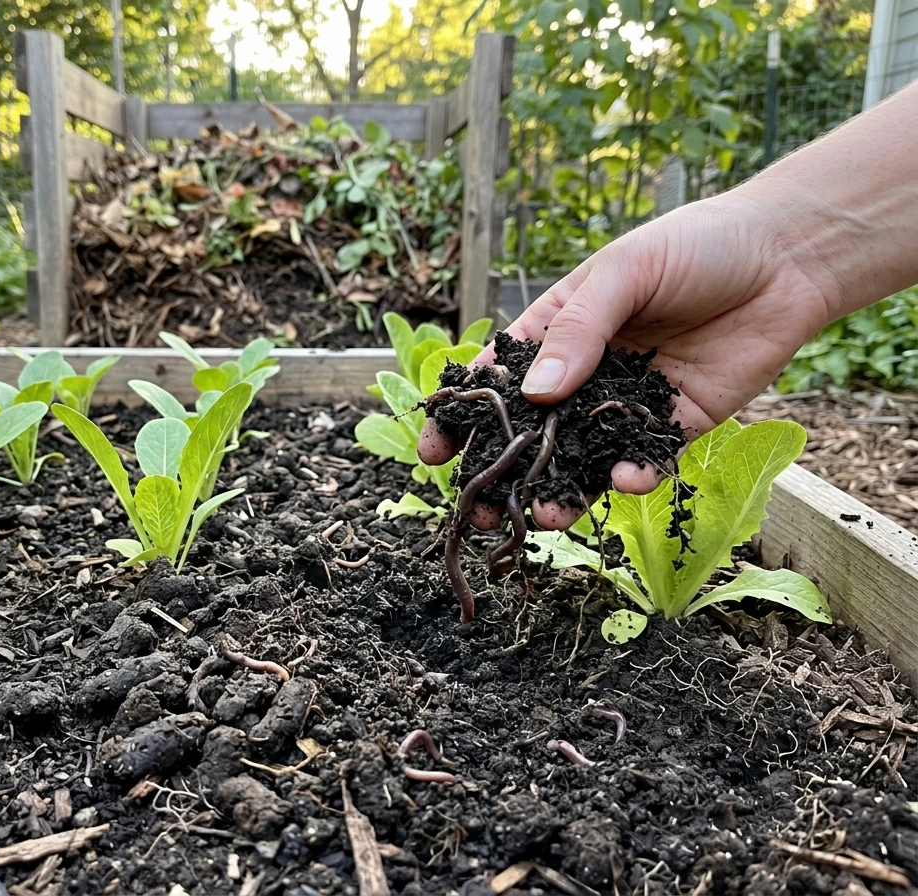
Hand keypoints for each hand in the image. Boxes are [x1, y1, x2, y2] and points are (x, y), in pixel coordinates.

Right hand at [419, 190, 841, 530]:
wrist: (786, 257)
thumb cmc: (693, 246)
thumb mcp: (623, 273)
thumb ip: (579, 332)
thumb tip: (534, 393)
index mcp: (557, 330)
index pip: (497, 378)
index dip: (462, 415)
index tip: (434, 451)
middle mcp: (586, 373)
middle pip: (532, 431)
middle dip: (506, 471)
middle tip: (485, 507)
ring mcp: (628, 404)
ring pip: (583, 458)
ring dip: (563, 491)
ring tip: (549, 516)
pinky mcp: (677, 424)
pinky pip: (646, 459)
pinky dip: (631, 475)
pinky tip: (623, 479)